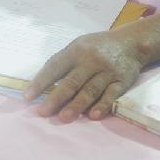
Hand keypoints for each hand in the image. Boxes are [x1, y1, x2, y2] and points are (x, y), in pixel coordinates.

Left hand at [23, 32, 144, 122]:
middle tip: (43, 112)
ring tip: (64, 117)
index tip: (28, 97)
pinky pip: (111, 95)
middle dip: (56, 98)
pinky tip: (93, 116)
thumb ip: (63, 62)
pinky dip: (102, 105)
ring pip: (90, 90)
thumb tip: (42, 85)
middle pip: (71, 81)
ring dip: (77, 105)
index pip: (55, 67)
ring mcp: (107, 71)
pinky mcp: (122, 81)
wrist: (131, 43)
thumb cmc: (97, 47)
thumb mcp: (79, 46)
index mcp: (76, 51)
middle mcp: (91, 60)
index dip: (41, 82)